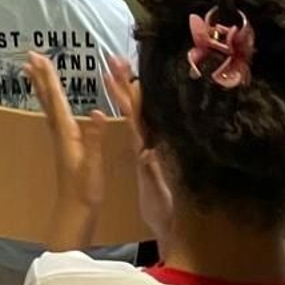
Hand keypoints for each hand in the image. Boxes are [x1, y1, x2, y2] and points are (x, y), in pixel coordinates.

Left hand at [26, 50, 106, 248]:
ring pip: (48, 105)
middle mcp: (60, 132)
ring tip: (33, 71)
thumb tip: (97, 113)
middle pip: (47, 98)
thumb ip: (95, 139)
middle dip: (40, 75)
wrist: (75, 212)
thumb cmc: (85, 191)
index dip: (48, 77)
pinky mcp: (65, 145)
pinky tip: (53, 102)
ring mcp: (60, 138)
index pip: (56, 99)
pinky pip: (54, 115)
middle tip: (30, 55)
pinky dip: (51, 101)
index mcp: (67, 133)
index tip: (39, 57)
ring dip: (42, 86)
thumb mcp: (93, 165)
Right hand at [105, 57, 173, 242]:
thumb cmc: (163, 211)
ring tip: (113, 68)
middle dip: (124, 82)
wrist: (171, 226)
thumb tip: (147, 152)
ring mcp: (144, 146)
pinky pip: (133, 123)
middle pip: (134, 106)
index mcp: (147, 147)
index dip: (126, 92)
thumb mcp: (157, 194)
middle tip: (114, 59)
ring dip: (123, 89)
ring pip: (133, 112)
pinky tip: (119, 98)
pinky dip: (125, 107)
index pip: (135, 114)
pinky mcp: (142, 153)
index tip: (117, 71)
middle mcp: (147, 142)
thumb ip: (153, 173)